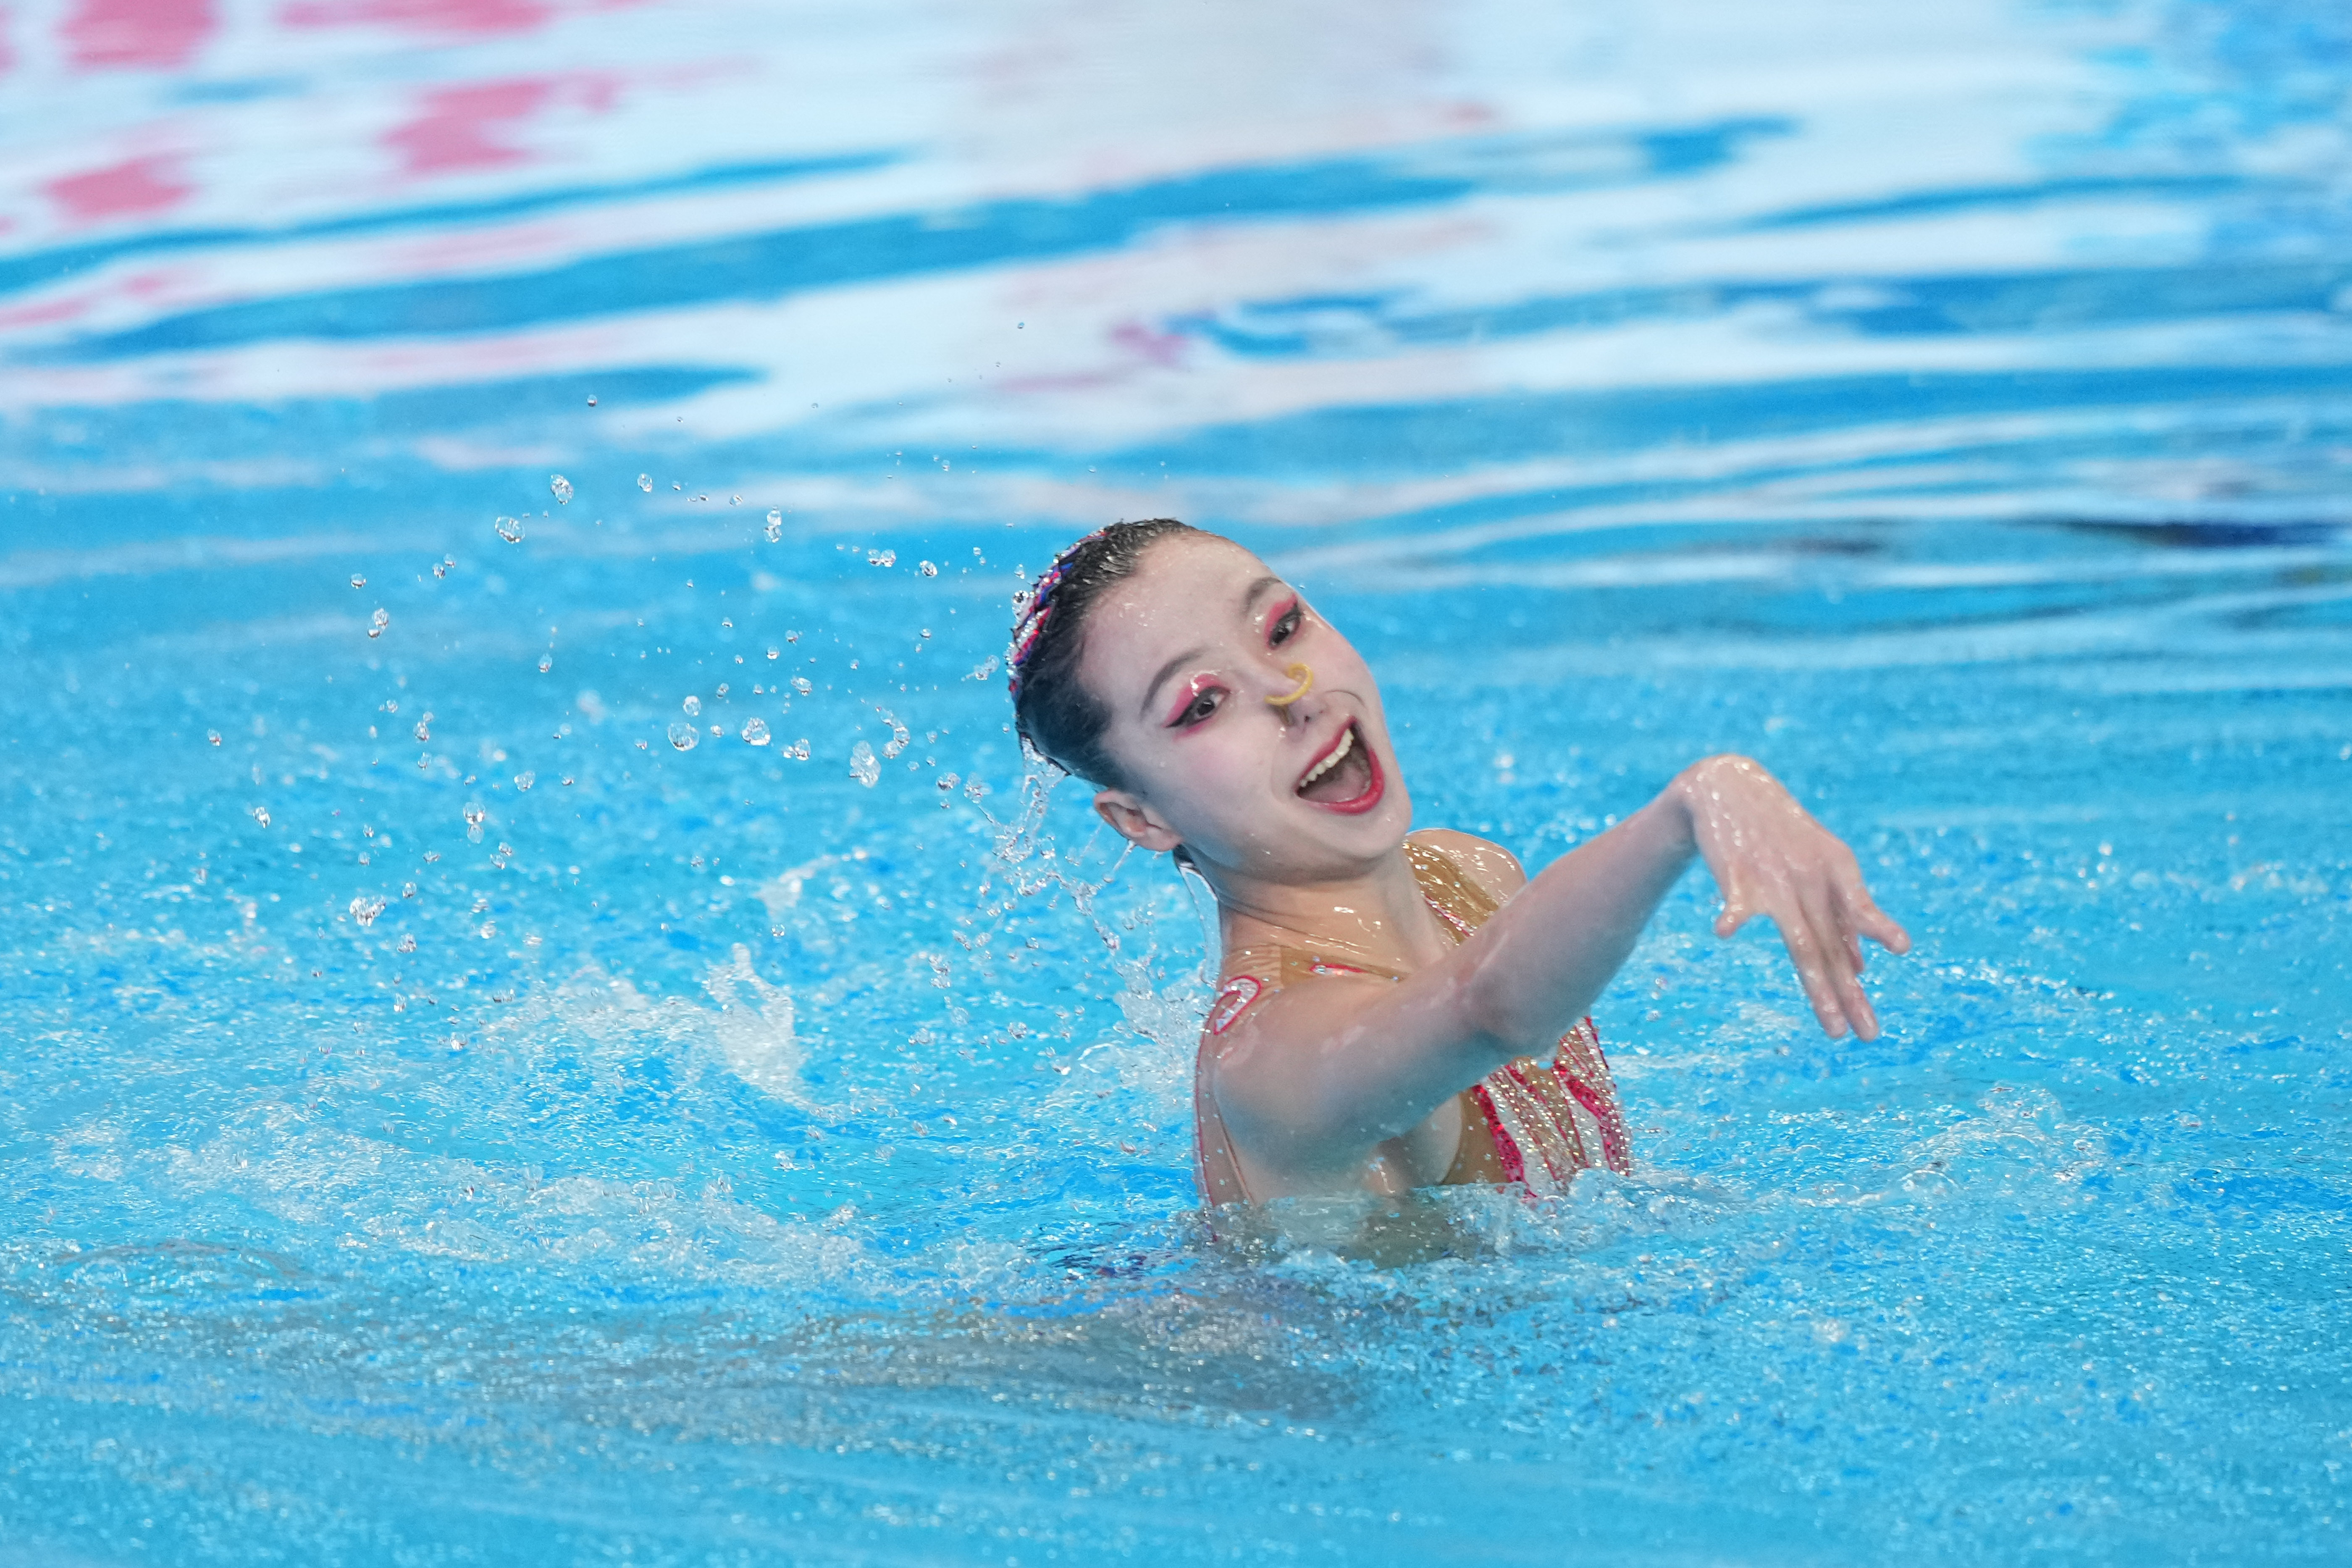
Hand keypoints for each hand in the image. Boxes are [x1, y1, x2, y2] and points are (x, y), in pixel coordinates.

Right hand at [1672, 755, 1910, 1039]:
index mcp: (1836, 870)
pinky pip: (1738, 902)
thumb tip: (1862, 969)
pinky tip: (1727, 932)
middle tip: (1869, 1036)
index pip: (1857, 919)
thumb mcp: (1821, 866)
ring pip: (1802, 942)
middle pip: (1832, 947)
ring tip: (1835, 1028)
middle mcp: (1811, 877)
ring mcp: (1775, 877)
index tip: (1894, 971)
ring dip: (1820, 987)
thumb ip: (1842, 915)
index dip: (1873, 944)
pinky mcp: (1737, 874)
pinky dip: (1734, 916)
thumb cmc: (1782, 834)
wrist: (1728, 787)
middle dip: (1850, 994)